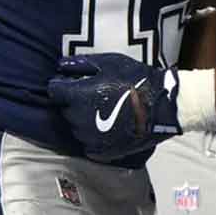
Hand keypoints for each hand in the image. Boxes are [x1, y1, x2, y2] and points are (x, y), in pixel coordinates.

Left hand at [47, 53, 180, 160]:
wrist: (161, 108)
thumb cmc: (135, 80)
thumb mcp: (109, 63)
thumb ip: (81, 64)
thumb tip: (59, 65)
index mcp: (77, 97)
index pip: (54, 90)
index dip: (62, 85)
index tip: (74, 83)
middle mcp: (78, 120)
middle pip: (65, 109)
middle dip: (74, 101)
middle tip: (94, 94)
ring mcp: (88, 138)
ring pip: (75, 126)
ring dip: (83, 118)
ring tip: (104, 109)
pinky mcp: (100, 152)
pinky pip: (87, 142)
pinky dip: (93, 134)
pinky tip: (108, 125)